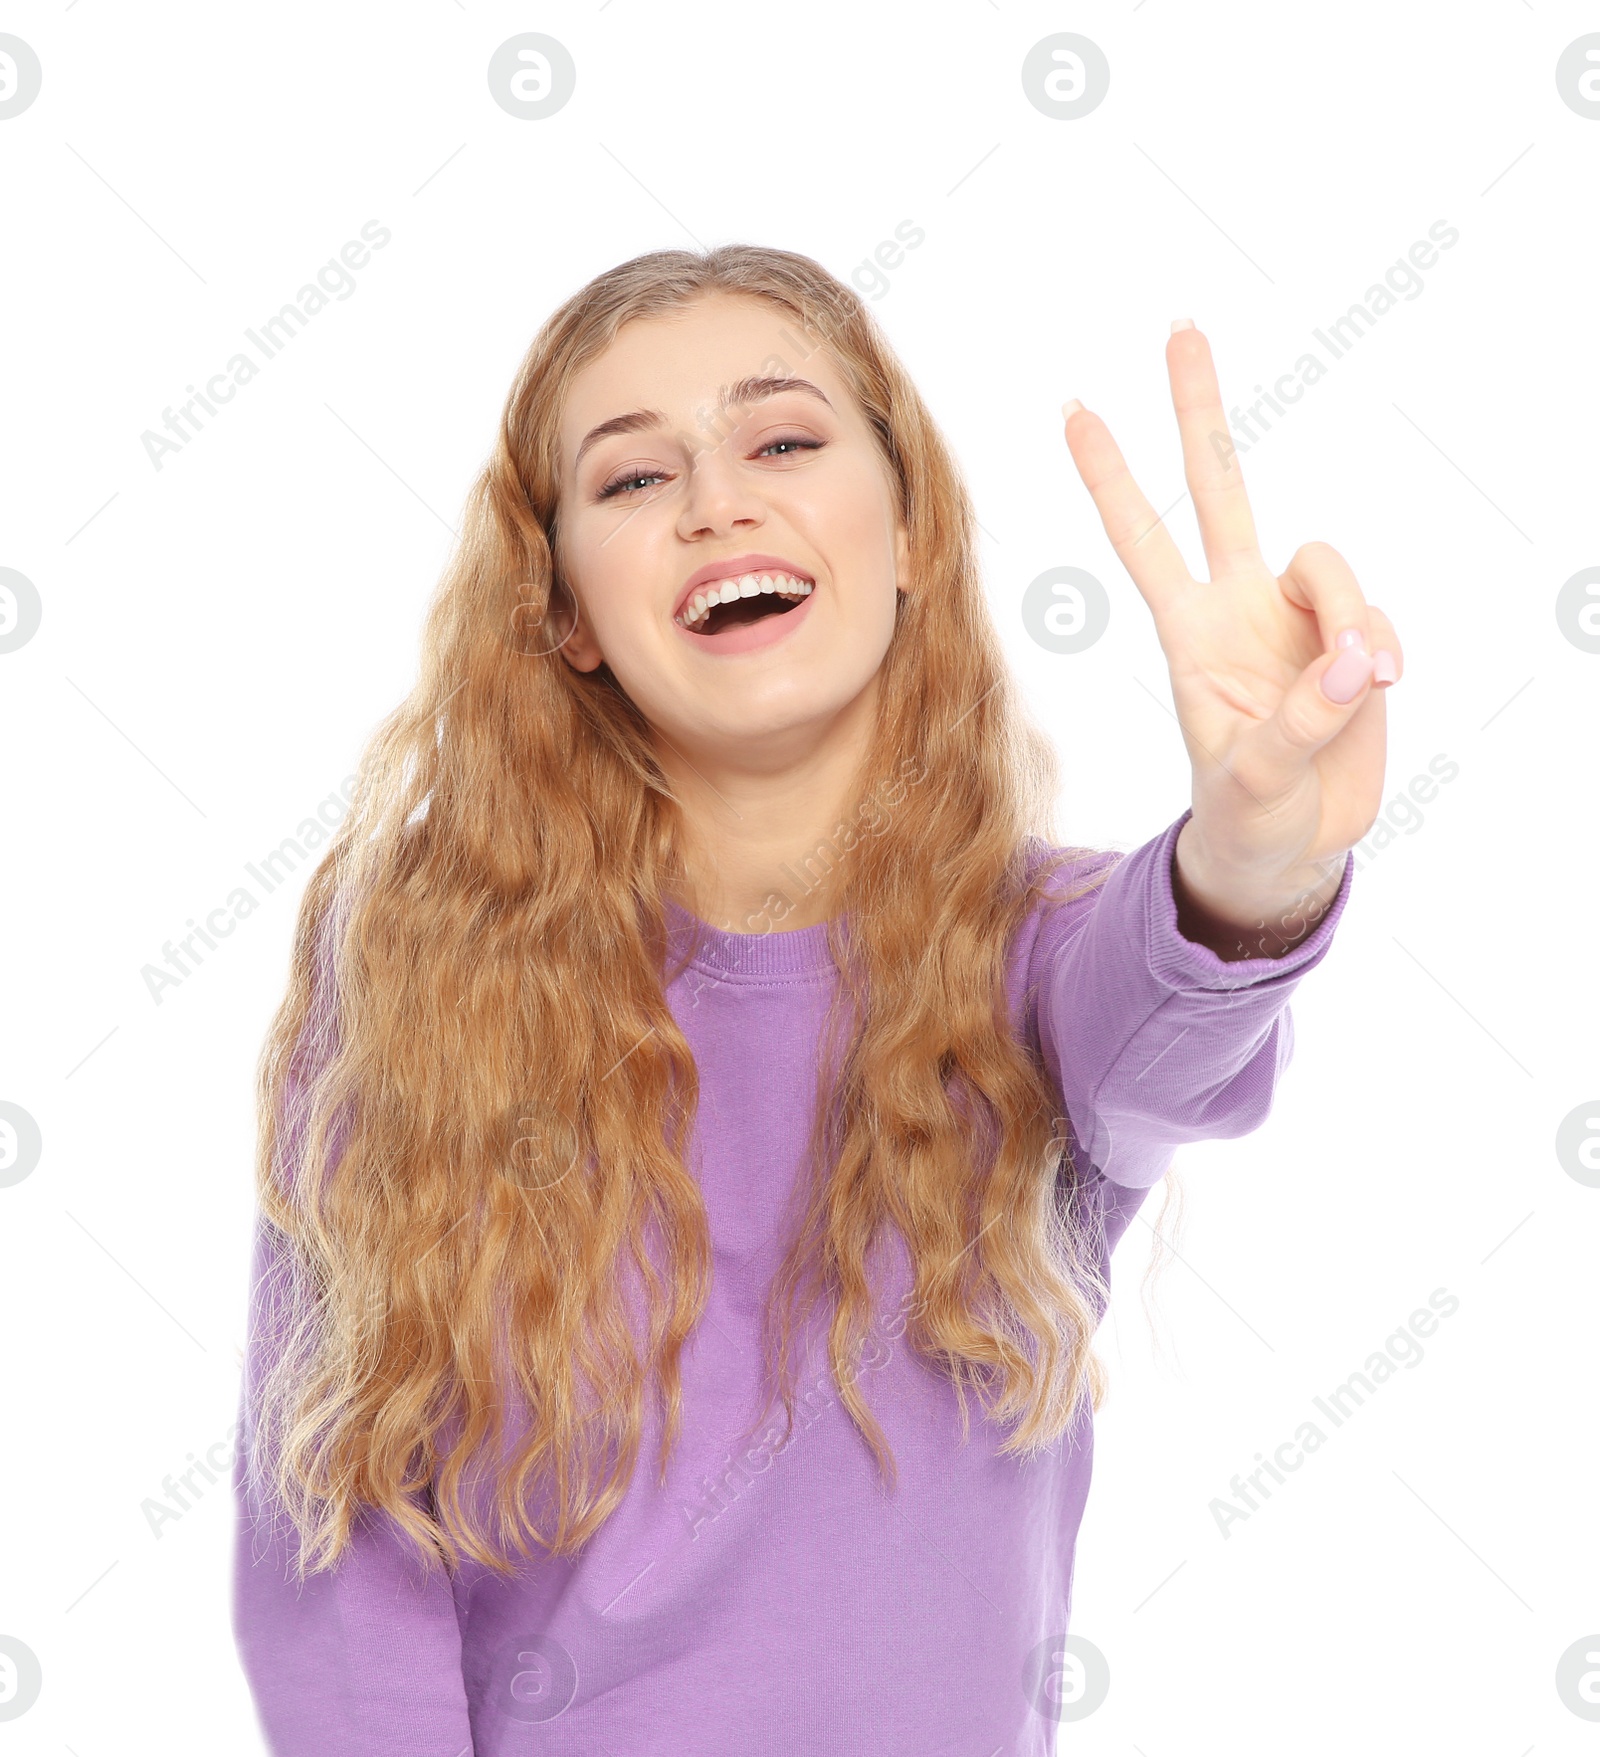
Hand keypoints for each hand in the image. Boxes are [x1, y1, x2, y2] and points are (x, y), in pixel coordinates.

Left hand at [1061, 319, 1402, 950]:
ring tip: (1363, 686)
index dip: (1111, 478)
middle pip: (1219, 488)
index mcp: (1190, 634)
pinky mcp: (1349, 641)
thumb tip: (1354, 660)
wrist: (1290, 849)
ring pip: (1328, 567)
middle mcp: (1238, 608)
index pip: (1142, 539)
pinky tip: (1378, 689)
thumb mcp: (1255, 782)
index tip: (1073, 411)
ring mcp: (1294, 619)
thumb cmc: (1247, 816)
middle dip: (1198, 411)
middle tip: (1179, 327)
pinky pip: (1374, 617)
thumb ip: (1300, 721)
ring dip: (1353, 618)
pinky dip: (1382, 649)